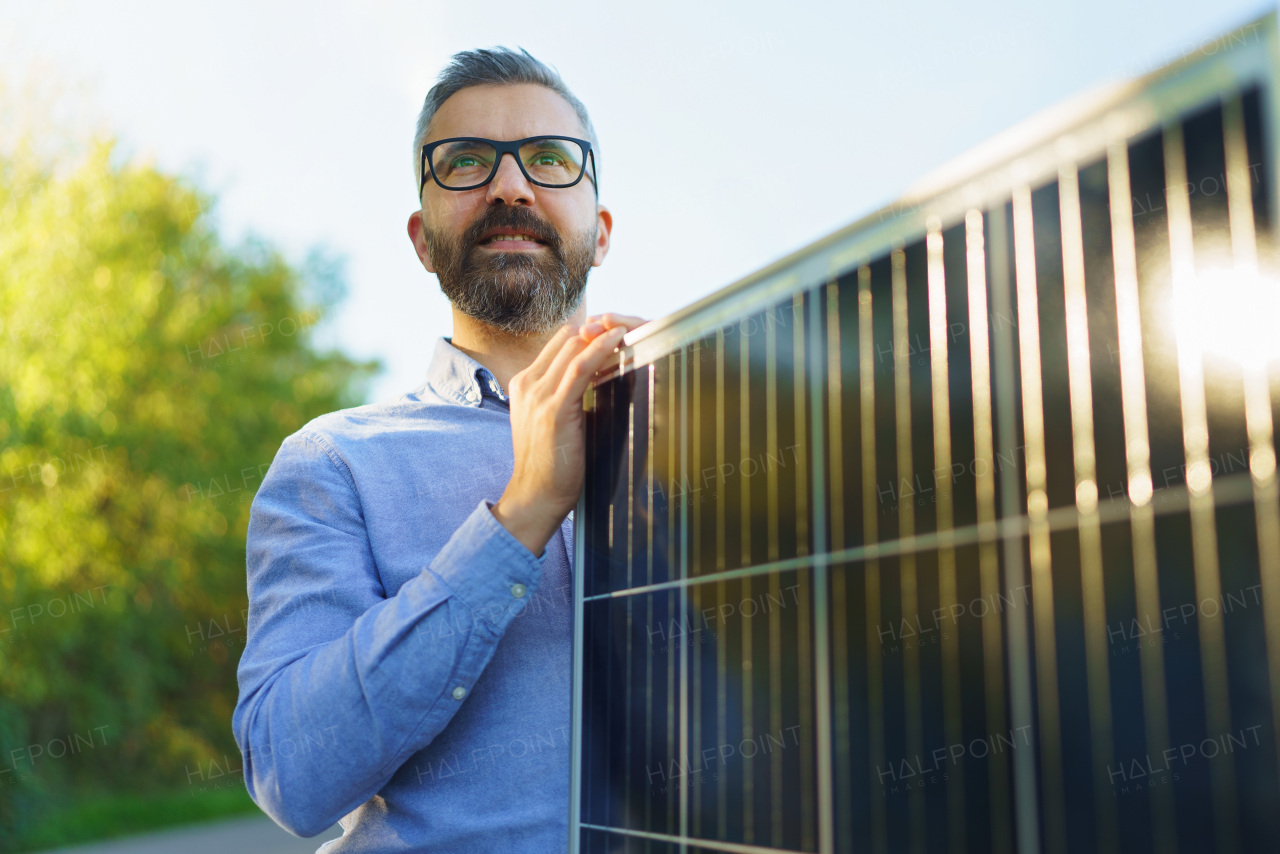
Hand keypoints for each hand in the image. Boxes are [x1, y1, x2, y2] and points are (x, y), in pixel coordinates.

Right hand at [493, 314, 647, 555]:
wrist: (535, 496)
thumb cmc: (551, 466)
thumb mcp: (552, 422)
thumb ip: (566, 399)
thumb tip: (598, 385)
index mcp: (525, 385)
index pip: (559, 345)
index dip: (588, 336)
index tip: (615, 335)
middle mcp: (527, 384)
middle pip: (566, 340)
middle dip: (598, 331)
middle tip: (629, 329)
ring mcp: (537, 394)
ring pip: (573, 348)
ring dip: (603, 335)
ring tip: (630, 330)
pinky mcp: (553, 408)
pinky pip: (580, 367)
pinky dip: (601, 349)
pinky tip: (619, 341)